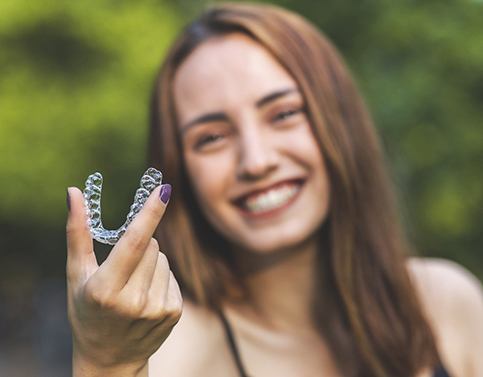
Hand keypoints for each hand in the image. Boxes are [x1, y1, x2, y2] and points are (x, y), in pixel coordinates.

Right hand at [66, 184, 181, 374]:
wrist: (109, 358)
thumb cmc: (87, 311)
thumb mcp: (76, 275)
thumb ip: (77, 233)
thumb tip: (74, 193)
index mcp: (105, 289)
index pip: (133, 242)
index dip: (150, 213)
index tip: (164, 189)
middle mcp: (133, 301)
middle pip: (151, 245)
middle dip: (139, 245)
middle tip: (122, 268)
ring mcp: (156, 309)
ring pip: (163, 258)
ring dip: (150, 263)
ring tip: (132, 286)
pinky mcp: (173, 313)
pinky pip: (171, 275)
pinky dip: (160, 278)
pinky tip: (146, 297)